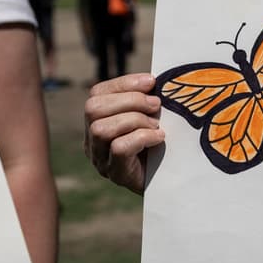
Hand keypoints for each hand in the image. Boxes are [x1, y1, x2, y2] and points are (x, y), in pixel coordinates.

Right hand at [84, 73, 164, 193]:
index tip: (151, 81)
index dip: (124, 83)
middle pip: (93, 109)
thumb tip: (152, 81)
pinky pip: (119, 148)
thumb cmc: (160, 145)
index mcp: (97, 121)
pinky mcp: (116, 174)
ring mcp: (101, 159)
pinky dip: (142, 137)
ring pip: (101, 129)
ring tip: (156, 125)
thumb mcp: (151, 117)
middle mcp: (92, 140)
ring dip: (134, 120)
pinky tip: (159, 138)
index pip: (97, 94)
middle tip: (156, 106)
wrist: (170, 182)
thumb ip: (146, 100)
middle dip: (129, 101)